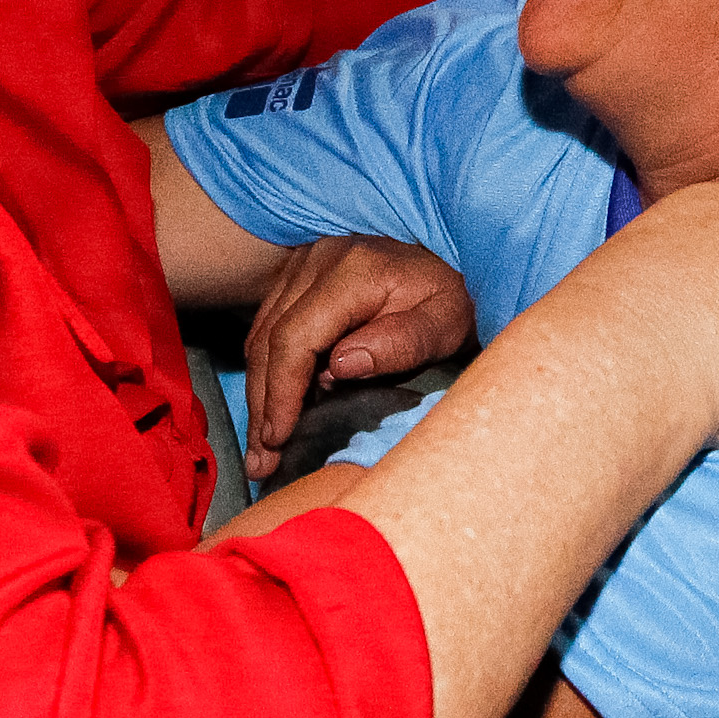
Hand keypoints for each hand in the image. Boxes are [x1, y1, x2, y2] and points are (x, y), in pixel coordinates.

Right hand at [241, 235, 476, 478]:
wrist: (460, 257)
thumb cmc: (455, 298)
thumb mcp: (444, 325)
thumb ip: (399, 344)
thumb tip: (338, 368)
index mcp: (353, 272)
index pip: (295, 338)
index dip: (281, 392)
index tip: (277, 437)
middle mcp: (319, 261)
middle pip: (267, 339)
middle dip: (261, 404)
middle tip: (262, 460)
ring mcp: (305, 264)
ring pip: (260, 335)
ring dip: (259, 391)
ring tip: (263, 445)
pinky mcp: (302, 275)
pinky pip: (270, 326)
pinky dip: (268, 369)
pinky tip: (275, 406)